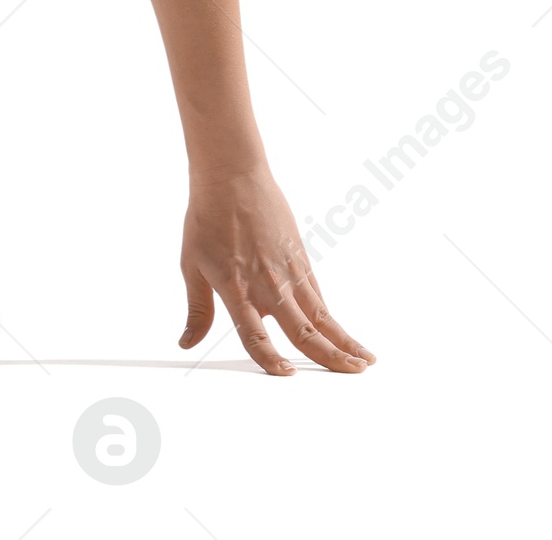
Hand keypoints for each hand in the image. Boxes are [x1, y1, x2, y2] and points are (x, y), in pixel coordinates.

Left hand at [178, 165, 374, 375]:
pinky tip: (342, 332)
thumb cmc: (206, 218)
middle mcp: (267, 285)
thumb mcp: (190, 264)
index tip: (287, 375)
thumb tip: (186, 344)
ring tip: (365, 361)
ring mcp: (288, 271)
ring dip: (343, 340)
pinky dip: (332, 316)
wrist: (231, 175)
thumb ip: (197, 310)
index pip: (255, 335)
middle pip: (302, 330)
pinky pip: (318, 294)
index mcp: (236, 289)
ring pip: (321, 314)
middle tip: (353, 375)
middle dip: (329, 357)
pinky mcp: (300, 258)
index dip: (270, 359)